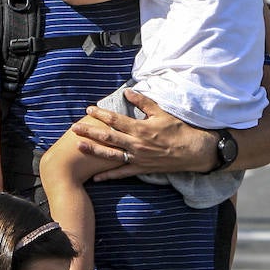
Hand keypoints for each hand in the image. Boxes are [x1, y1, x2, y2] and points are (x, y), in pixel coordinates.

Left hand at [73, 89, 216, 181]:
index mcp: (140, 128)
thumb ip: (143, 102)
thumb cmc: (179, 129)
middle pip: (108, 137)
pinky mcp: (142, 169)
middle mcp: (136, 144)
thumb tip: (127, 92)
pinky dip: (108, 175)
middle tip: (74, 128)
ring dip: (93, 151)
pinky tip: (95, 177)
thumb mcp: (162, 112)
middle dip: (90, 132)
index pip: (115, 120)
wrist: (194, 151)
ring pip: (111, 155)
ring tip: (78, 147)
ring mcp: (138, 158)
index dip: (100, 114)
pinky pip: (122, 173)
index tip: (88, 109)